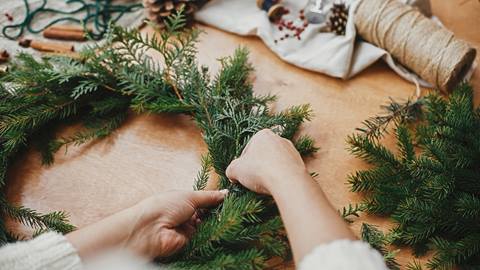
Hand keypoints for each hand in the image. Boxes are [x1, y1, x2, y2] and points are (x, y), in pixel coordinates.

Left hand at [67, 190, 226, 259]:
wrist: (149, 228)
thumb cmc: (165, 206)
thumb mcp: (190, 196)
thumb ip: (209, 197)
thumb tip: (226, 193)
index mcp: (183, 201)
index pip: (204, 201)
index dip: (215, 200)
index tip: (230, 199)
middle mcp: (185, 215)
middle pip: (206, 214)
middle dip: (217, 212)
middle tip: (231, 209)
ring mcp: (186, 229)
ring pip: (207, 226)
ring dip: (215, 223)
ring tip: (227, 218)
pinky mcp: (188, 242)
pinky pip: (203, 237)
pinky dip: (210, 234)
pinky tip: (220, 229)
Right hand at [226, 129, 307, 194]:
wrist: (287, 180)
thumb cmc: (259, 170)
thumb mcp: (235, 170)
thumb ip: (231, 170)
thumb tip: (232, 174)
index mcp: (263, 135)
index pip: (247, 150)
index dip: (242, 165)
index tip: (241, 176)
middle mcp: (279, 139)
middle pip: (262, 156)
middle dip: (257, 168)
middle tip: (252, 181)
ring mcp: (291, 151)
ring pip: (275, 163)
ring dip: (269, 173)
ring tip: (264, 185)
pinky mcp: (300, 163)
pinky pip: (285, 171)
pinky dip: (280, 178)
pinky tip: (276, 186)